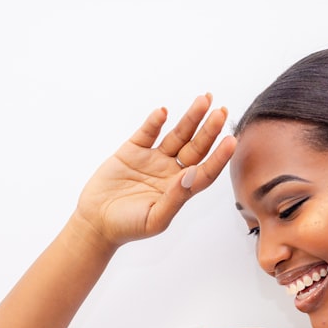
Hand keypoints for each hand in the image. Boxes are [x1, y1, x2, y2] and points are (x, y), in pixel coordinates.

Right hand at [73, 94, 236, 247]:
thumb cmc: (128, 226)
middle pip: (196, 147)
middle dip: (209, 129)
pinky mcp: (133, 150)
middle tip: (221, 111)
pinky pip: (147, 132)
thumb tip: (192, 175)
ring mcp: (153, 159)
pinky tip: (163, 112)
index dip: (219, 156)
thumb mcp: (155, 219)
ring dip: (190, 119)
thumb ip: (175, 198)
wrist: (96, 222)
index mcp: (181, 190)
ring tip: (203, 101)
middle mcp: (171, 171)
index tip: (231, 140)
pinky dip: (155, 122)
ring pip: (177, 135)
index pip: (206, 170)